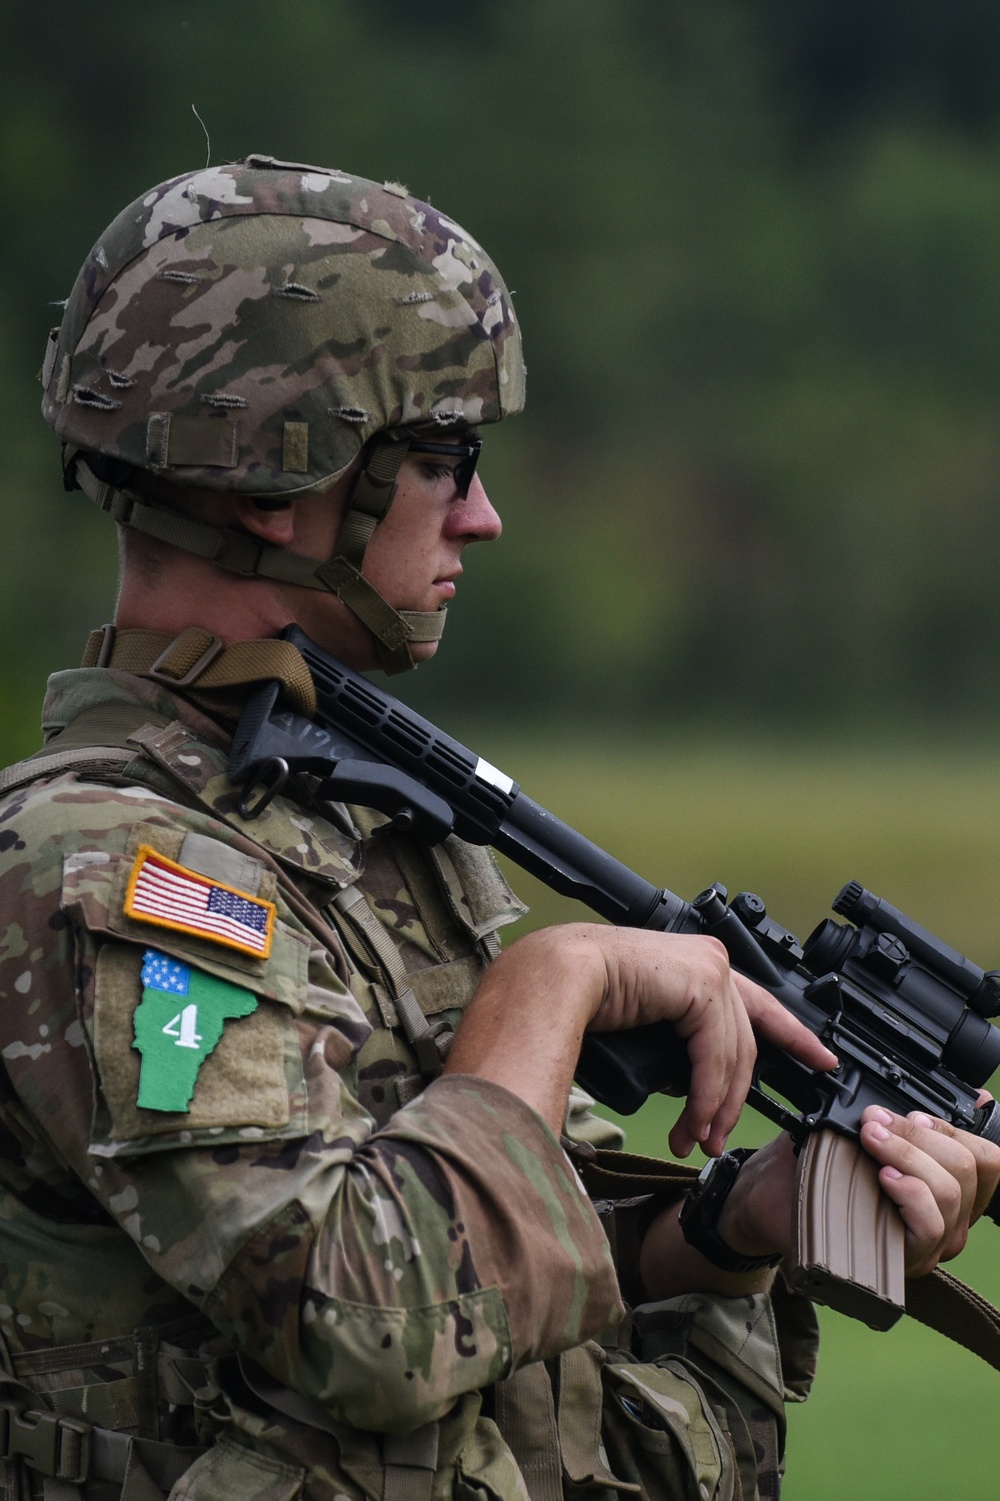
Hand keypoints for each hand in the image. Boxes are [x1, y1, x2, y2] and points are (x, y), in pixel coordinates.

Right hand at [448, 924, 774, 1150]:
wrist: (553, 979)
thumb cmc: (581, 998)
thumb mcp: (648, 1026)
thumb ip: (678, 1043)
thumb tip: (692, 1086)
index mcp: (699, 965)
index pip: (760, 1004)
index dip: (793, 1034)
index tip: (823, 1059)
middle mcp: (712, 961)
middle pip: (744, 1044)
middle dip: (732, 1101)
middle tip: (714, 1140)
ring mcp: (711, 969)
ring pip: (733, 1056)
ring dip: (714, 1109)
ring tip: (695, 1141)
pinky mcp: (702, 984)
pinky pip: (716, 1056)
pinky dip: (706, 1096)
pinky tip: (693, 1122)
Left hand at [858, 1102, 999, 1275]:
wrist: (801, 1220)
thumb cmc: (842, 1179)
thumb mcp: (883, 1145)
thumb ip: (922, 1126)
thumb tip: (977, 1094)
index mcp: (958, 1189)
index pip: (988, 1159)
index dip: (952, 1128)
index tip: (912, 1113)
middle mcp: (956, 1217)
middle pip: (967, 1167)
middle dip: (918, 1133)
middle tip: (875, 1119)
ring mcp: (939, 1241)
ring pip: (949, 1190)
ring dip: (907, 1153)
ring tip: (872, 1139)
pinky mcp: (916, 1257)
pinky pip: (930, 1222)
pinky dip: (909, 1192)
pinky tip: (883, 1178)